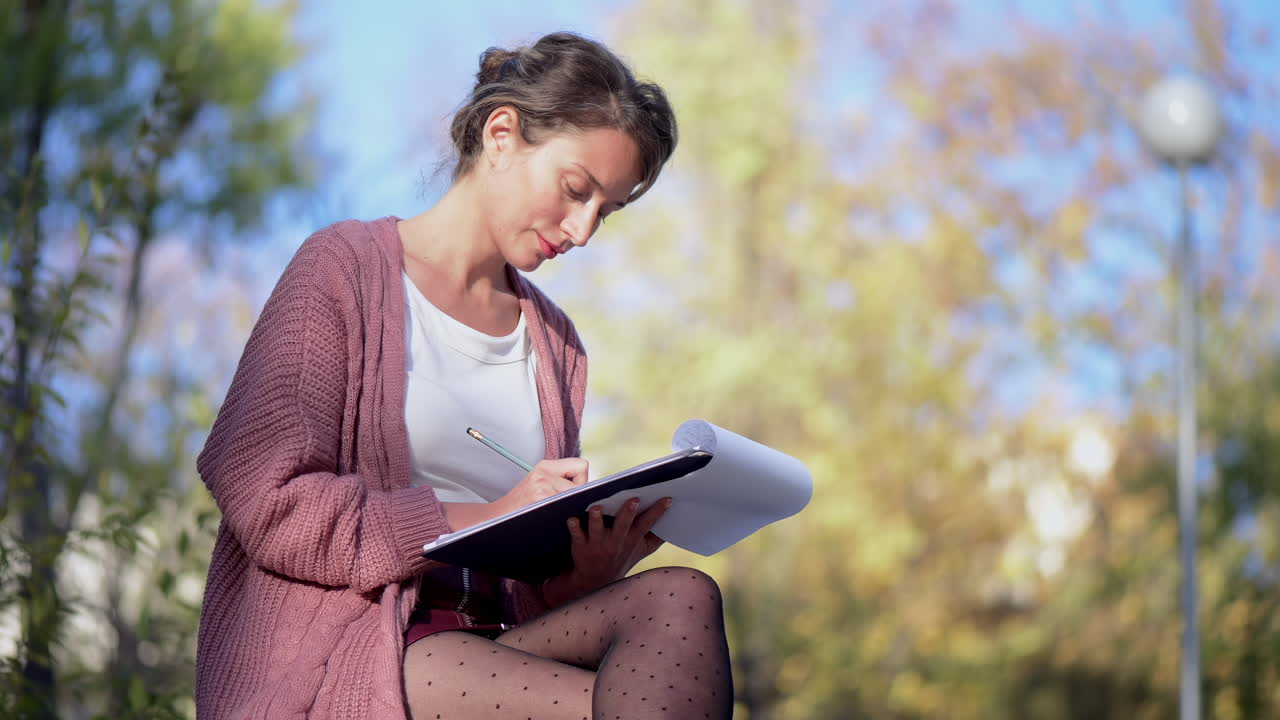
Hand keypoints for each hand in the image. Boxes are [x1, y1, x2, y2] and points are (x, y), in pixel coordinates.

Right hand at [491, 457, 588, 516]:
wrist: (497, 518)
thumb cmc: (521, 504)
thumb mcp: (539, 481)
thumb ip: (560, 478)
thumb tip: (589, 485)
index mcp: (545, 466)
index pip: (582, 465)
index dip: (581, 479)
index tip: (571, 490)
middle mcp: (544, 472)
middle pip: (583, 482)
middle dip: (577, 495)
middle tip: (561, 504)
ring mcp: (542, 486)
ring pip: (576, 496)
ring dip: (569, 506)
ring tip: (553, 510)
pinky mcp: (540, 499)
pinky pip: (565, 508)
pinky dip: (561, 515)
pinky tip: (549, 517)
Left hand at [543, 496, 671, 606]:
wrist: (594, 581)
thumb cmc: (620, 558)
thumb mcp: (641, 550)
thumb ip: (656, 537)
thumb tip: (676, 521)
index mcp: (631, 540)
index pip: (646, 524)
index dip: (657, 512)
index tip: (667, 499)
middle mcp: (616, 542)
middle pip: (623, 526)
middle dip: (628, 513)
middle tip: (634, 500)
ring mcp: (598, 544)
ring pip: (597, 530)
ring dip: (597, 519)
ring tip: (597, 508)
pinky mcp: (581, 546)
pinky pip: (577, 536)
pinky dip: (574, 527)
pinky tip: (572, 519)